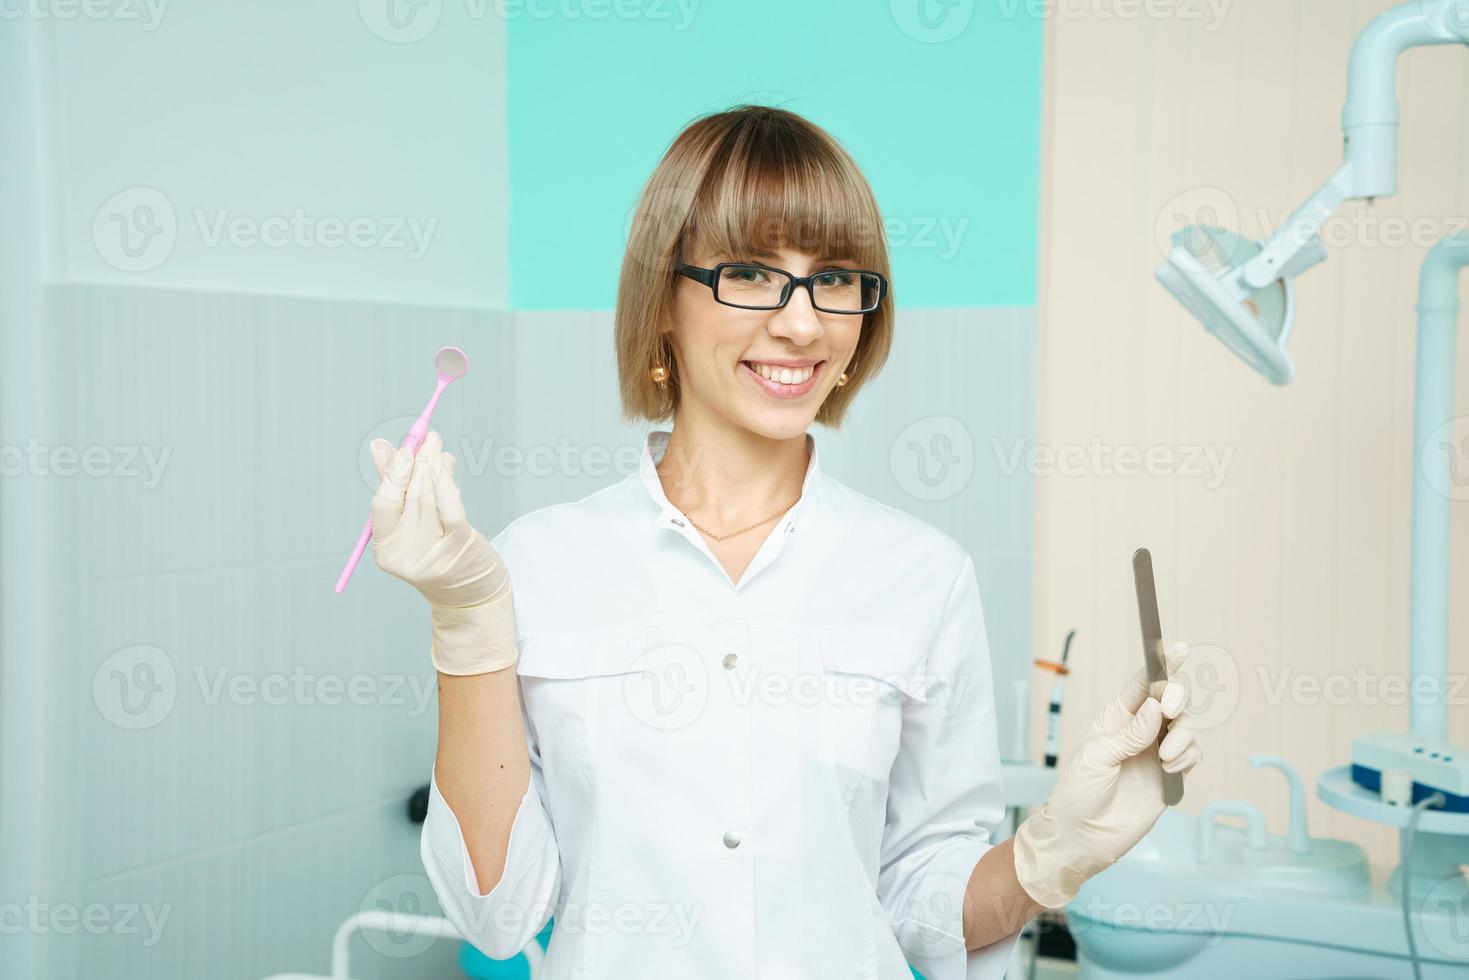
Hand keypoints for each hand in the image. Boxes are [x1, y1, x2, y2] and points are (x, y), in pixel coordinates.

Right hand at [369, 430, 517, 674]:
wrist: (470, 595)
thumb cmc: (436, 552)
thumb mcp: (412, 525)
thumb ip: (396, 487)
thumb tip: (379, 446)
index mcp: (386, 550)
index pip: (382, 506)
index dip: (391, 474)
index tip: (401, 448)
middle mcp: (406, 555)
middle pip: (408, 498)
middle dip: (417, 462)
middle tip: (427, 438)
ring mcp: (432, 554)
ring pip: (431, 499)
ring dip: (434, 466)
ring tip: (437, 447)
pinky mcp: (458, 549)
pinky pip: (451, 508)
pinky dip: (448, 483)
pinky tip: (448, 466)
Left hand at [1012, 641, 1201, 907]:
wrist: (1083, 837)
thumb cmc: (1078, 793)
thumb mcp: (1096, 758)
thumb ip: (1129, 733)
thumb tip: (1155, 706)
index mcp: (1116, 717)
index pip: (1142, 684)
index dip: (1161, 665)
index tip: (1178, 649)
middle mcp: (1140, 730)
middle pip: (1172, 700)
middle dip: (1178, 698)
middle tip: (1170, 710)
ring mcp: (1157, 752)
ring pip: (1186, 726)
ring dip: (1183, 735)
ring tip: (1166, 757)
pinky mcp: (1170, 776)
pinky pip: (1192, 755)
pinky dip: (1188, 758)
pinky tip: (1170, 771)